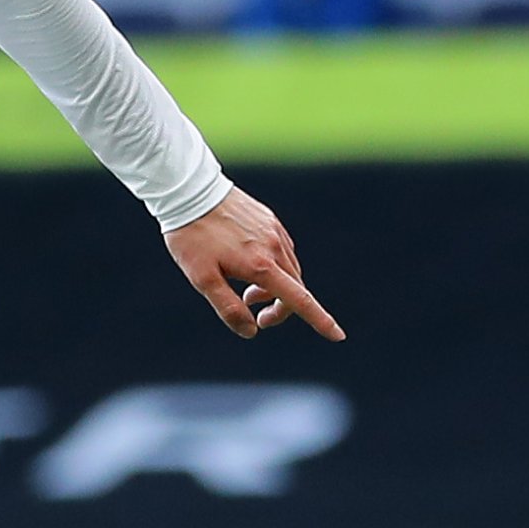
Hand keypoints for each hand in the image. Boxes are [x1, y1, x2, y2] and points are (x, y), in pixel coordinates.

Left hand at [164, 187, 343, 342]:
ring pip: (290, 270)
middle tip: (259, 318)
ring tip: (248, 293)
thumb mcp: (202, 279)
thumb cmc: (192, 238)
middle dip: (281, 309)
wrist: (190, 191)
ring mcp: (274, 231)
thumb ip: (228, 308)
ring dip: (276, 289)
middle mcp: (274, 247)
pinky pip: (283, 252)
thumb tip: (251, 331)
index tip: (338, 336)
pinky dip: (274, 269)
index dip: (320, 320)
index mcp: (260, 265)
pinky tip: (251, 268)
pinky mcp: (270, 220)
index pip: (298, 300)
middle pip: (295, 289)